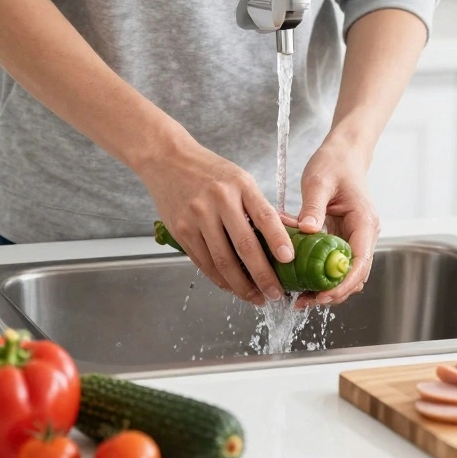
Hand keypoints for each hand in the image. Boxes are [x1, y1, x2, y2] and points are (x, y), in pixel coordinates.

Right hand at [138, 132, 293, 305]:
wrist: (167, 160)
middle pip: (244, 246)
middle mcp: (218, 200)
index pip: (265, 216)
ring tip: (256, 297)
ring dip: (241, 285)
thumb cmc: (209, 171)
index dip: (278, 240)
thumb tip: (288, 237)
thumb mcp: (239, 179)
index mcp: (240, 185)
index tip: (289, 260)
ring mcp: (197, 217)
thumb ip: (259, 206)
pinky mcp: (181, 231)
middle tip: (275, 293)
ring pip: (222, 261)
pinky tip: (232, 287)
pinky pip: (203, 262)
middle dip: (263, 275)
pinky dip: (219, 279)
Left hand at [291, 139, 379, 308]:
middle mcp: (365, 235)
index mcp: (365, 222)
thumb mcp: (318, 182)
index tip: (322, 295)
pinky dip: (320, 275)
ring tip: (300, 298)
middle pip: (355, 275)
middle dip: (332, 292)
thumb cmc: (334, 164)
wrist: (343, 155)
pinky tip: (300, 279)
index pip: (360, 262)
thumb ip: (312, 207)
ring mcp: (356, 239)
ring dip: (326, 288)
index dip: (342, 283)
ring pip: (345, 273)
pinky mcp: (344, 239)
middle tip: (304, 302)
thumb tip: (306, 231)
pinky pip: (334, 264)